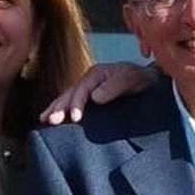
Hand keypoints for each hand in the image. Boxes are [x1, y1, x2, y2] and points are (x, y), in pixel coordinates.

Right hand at [40, 61, 157, 124]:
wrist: (150, 82)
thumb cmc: (142, 80)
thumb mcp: (132, 79)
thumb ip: (115, 86)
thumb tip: (95, 97)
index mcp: (96, 74)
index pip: (82, 90)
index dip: (77, 104)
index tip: (74, 118)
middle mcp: (88, 81)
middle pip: (70, 93)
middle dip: (59, 107)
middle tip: (51, 121)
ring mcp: (86, 89)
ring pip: (66, 98)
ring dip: (56, 109)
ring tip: (44, 120)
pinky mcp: (88, 99)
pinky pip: (71, 104)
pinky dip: (61, 110)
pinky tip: (52, 119)